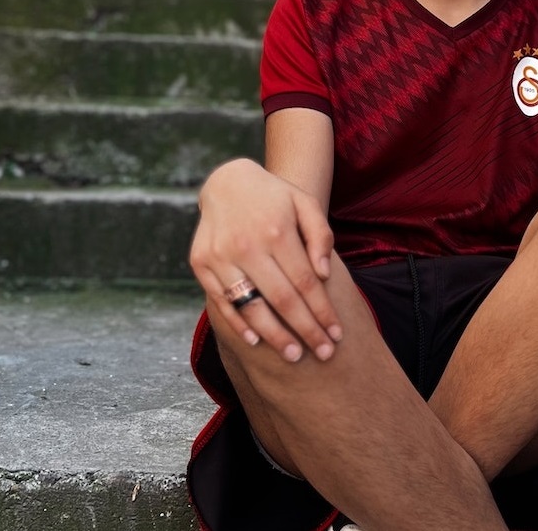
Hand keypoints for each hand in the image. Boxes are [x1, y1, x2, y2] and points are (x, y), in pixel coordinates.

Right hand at [189, 158, 342, 361]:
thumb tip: (324, 274)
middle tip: (324, 354)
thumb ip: (320, 236)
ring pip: (251, 306)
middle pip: (282, 299)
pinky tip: (256, 341)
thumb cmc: (275, 197)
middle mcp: (246, 245)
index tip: (336, 333)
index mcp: (276, 230)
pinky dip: (238, 325)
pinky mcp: (201, 263)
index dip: (322, 311)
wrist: (227, 182)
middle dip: (305, 330)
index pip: (305, 282)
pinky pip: (221, 302)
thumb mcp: (305, 203)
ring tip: (294, 356)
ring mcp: (220, 256)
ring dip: (274, 336)